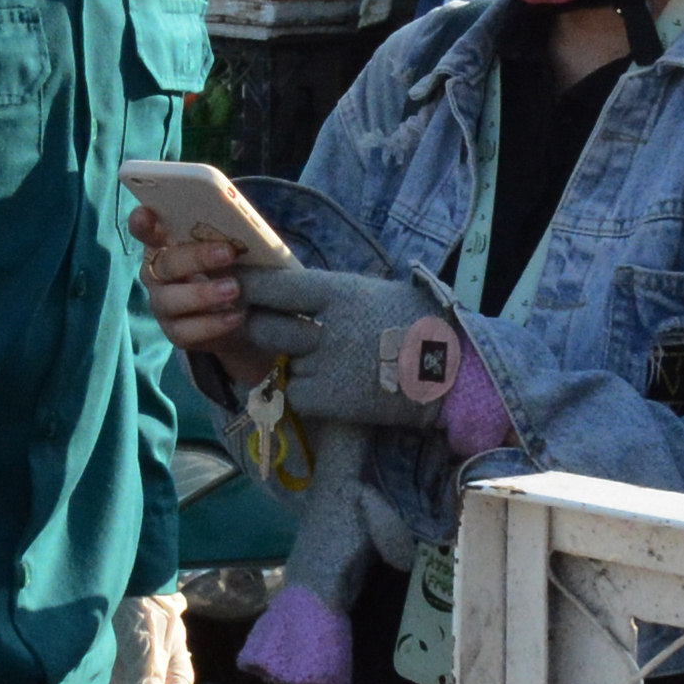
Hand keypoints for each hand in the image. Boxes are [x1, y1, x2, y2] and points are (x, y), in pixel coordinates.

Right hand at [130, 215, 266, 362]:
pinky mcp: (175, 332)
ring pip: (170, 300)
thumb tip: (244, 227)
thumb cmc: (228, 269)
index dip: (141, 223)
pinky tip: (236, 316)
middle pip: (165, 264)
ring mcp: (162, 304)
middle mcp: (156, 274)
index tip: (147, 215)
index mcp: (164, 245)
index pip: (144, 230)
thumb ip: (226, 237)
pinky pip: (186, 331)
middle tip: (228, 252)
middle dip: (196, 257)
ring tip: (234, 289)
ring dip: (203, 293)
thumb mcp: (228, 249)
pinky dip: (213, 324)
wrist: (238, 313)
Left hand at [238, 260, 459, 428]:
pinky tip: (329, 388)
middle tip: (269, 330)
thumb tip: (283, 289)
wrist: (454, 372)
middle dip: (260, 328)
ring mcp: (328, 366)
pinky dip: (304, 394)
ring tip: (323, 362)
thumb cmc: (415, 324)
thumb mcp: (372, 292)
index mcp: (338, 292)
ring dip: (291, 365)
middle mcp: (327, 327)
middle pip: (262, 326)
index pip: (273, 286)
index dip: (246, 286)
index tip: (230, 283)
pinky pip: (296, 395)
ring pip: (280, 364)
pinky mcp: (332, 400)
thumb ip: (328, 294)